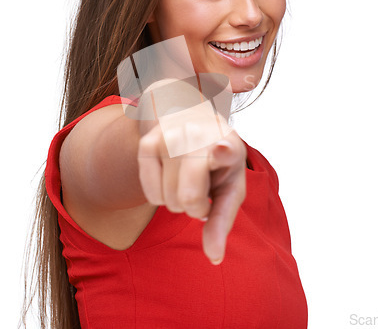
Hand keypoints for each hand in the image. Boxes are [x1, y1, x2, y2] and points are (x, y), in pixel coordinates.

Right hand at [137, 111, 246, 264]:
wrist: (189, 120)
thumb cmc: (216, 160)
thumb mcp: (229, 186)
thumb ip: (222, 220)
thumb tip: (215, 257)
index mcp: (229, 143)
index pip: (224, 149)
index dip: (222, 151)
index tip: (221, 148)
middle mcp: (198, 136)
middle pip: (189, 198)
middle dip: (196, 207)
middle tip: (202, 188)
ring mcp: (170, 137)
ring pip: (168, 200)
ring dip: (178, 201)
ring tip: (187, 178)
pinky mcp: (147, 143)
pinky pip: (150, 195)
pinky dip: (161, 196)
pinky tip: (171, 176)